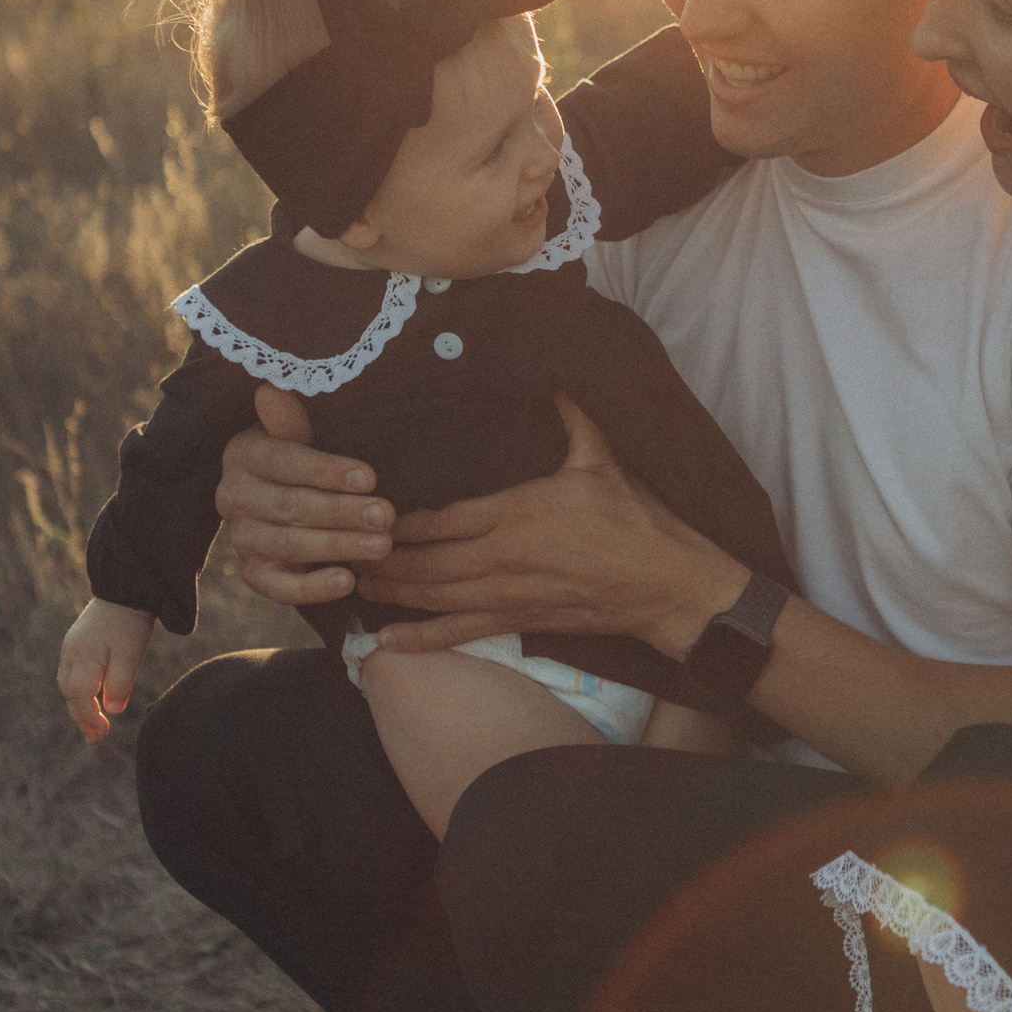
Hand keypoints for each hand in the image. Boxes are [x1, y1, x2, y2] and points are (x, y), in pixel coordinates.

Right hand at [57, 598, 155, 743]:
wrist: (126, 587)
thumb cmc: (130, 622)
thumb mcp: (130, 654)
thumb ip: (120, 682)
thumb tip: (112, 710)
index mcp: (83, 658)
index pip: (79, 698)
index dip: (88, 719)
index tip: (101, 735)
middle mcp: (71, 653)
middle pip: (70, 694)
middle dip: (81, 717)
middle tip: (96, 738)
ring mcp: (72, 646)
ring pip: (68, 684)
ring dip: (79, 705)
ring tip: (94, 724)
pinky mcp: (77, 640)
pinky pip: (71, 672)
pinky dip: (79, 689)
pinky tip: (91, 697)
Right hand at [216, 385, 391, 605]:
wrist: (288, 494)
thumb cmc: (306, 456)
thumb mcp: (302, 432)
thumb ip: (290, 419)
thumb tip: (270, 390)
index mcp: (242, 455)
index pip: (283, 463)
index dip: (326, 471)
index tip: (370, 477)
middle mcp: (232, 497)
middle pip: (290, 507)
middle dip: (342, 512)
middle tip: (387, 515)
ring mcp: (240, 539)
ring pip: (288, 546)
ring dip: (338, 547)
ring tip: (382, 546)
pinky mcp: (253, 574)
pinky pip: (279, 589)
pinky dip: (313, 589)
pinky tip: (349, 582)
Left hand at [363, 394, 744, 658]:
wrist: (670, 584)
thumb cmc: (640, 519)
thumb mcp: (604, 456)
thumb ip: (572, 413)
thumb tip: (558, 368)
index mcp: (519, 511)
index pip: (441, 518)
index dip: (401, 520)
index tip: (368, 512)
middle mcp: (504, 557)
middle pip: (425, 560)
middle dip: (381, 557)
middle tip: (341, 550)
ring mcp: (510, 595)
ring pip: (434, 596)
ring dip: (391, 592)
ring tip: (352, 584)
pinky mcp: (521, 623)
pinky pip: (460, 632)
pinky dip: (420, 639)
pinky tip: (384, 642)